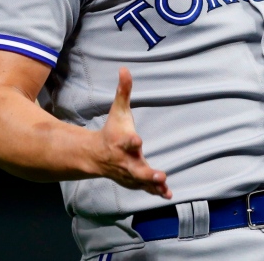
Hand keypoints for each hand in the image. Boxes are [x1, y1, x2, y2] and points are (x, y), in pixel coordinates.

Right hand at [93, 67, 171, 198]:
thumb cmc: (112, 131)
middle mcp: (124, 159)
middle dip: (146, 172)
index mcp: (121, 141)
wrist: (96, 156)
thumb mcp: (118, 111)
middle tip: (159, 174)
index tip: (138, 139)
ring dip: (153, 184)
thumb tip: (125, 69)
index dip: (132, 141)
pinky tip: (167, 194)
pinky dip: (154, 191)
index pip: (127, 141)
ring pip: (141, 181)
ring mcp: (128, 173)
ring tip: (165, 186)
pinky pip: (144, 187)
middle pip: (135, 167)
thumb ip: (124, 91)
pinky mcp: (133, 181)